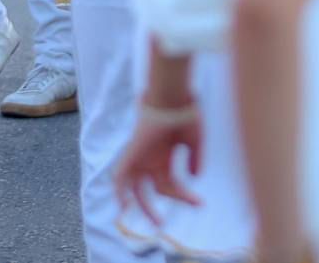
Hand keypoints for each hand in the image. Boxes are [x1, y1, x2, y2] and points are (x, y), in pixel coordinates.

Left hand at [114, 101, 202, 226]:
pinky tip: (124, 206)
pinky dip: (119, 191)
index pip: (171, 184)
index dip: (183, 197)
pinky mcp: (132, 153)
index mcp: (164, 156)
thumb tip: (195, 177)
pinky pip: (120, 175)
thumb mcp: (193, 142)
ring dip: (140, 205)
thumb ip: (193, 159)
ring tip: (151, 221)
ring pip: (134, 187)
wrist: (173, 96)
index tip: (199, 203)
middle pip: (152, 189)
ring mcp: (140, 156)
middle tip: (163, 223)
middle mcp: (150, 158)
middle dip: (157, 207)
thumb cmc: (185, 113)